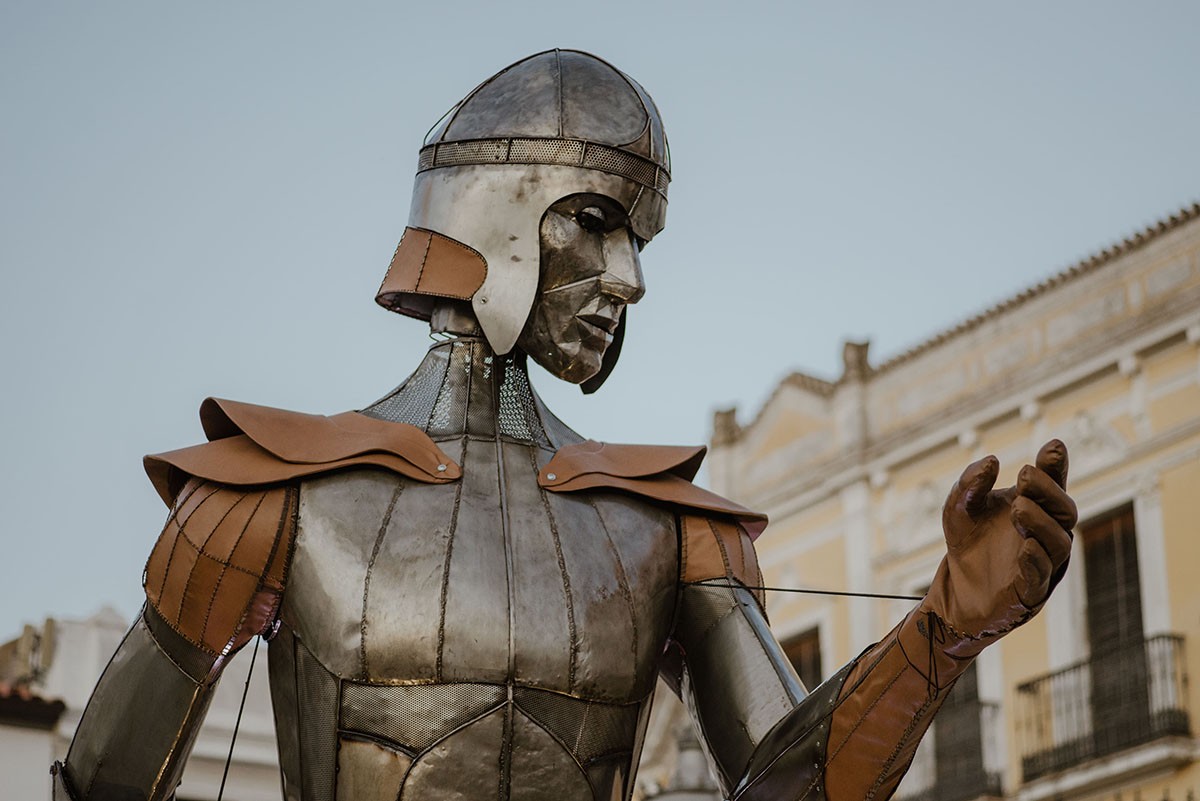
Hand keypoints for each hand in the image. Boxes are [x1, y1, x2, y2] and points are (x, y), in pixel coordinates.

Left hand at [926, 440, 1077, 639]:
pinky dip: (1036, 559)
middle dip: (1048, 491)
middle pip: (1066, 510)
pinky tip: (1024, 546)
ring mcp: (1043, 563)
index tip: (1052, 446)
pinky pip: (1042, 575)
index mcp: (1035, 507)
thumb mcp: (959, 507)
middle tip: (1024, 476)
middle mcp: (1046, 533)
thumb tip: (992, 461)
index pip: (1053, 484)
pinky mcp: (1032, 591)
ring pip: (1059, 542)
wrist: (956, 588)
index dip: (1056, 466)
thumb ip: (971, 483)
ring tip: (1018, 508)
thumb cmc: (968, 542)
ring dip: (1041, 522)